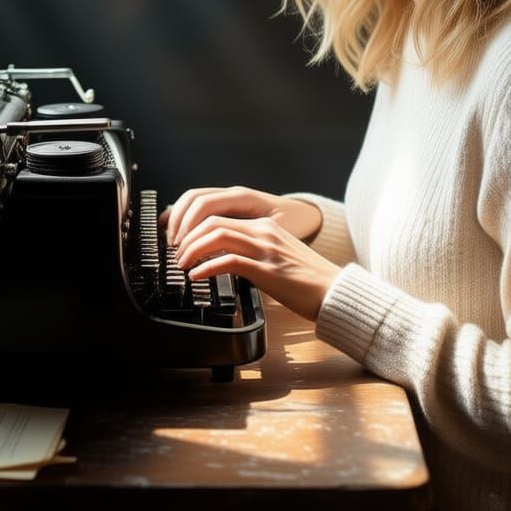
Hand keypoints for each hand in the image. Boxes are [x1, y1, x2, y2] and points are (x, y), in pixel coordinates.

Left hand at [160, 186, 338, 322]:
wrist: (335, 292)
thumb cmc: (307, 281)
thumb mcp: (278, 257)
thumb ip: (254, 253)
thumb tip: (225, 261)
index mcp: (266, 227)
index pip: (220, 217)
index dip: (194, 228)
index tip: (181, 243)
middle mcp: (264, 232)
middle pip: (213, 222)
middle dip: (187, 237)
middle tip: (176, 254)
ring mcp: (265, 249)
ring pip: (217, 236)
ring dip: (191, 249)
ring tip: (181, 264)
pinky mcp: (266, 270)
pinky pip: (227, 261)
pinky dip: (206, 267)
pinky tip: (196, 277)